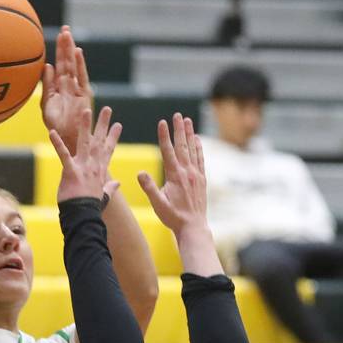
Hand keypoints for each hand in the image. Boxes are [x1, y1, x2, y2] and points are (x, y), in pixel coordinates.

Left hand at [41, 25, 93, 154]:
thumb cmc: (56, 126)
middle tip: (65, 28)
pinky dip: (80, 64)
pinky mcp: (84, 95)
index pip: (59, 65)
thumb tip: (47, 65)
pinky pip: (81, 76)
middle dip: (66, 45)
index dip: (58, 51)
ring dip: (71, 50)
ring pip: (73, 66)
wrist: (67, 138)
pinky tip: (77, 52)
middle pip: (67, 61)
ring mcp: (77, 89)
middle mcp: (69, 85)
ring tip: (68, 34)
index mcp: (59, 87)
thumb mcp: (46, 104)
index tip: (56, 35)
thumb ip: (46, 85)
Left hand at [49, 106, 121, 203]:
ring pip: (84, 143)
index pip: (108, 150)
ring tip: (86, 111)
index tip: (118, 124)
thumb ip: (111, 188)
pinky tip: (51, 132)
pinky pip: (63, 155)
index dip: (113, 136)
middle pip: (99, 142)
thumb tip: (118, 183)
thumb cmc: (91, 208)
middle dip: (103, 125)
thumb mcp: (104, 197)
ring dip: (85, 126)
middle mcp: (93, 167)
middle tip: (108, 109)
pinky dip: (57, 143)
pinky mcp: (71, 172)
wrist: (83, 216)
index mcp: (100, 172)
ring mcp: (83, 168)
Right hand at [139, 113, 207, 235]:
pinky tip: (197, 139)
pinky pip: (200, 159)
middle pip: (182, 146)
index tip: (162, 122)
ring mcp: (196, 175)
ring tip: (188, 120)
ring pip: (193, 150)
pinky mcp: (202, 180)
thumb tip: (140, 173)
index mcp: (175, 176)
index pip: (168, 151)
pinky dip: (199, 148)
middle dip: (179, 129)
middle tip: (177, 115)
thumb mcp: (158, 204)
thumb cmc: (174, 217)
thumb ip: (149, 188)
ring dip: (190, 134)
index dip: (164, 136)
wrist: (193, 227)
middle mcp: (187, 172)